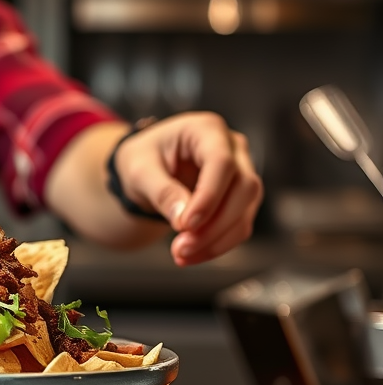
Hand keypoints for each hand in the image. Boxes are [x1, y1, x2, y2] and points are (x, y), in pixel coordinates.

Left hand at [112, 112, 262, 265]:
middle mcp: (232, 148)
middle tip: (181, 248)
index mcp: (206, 129)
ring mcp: (241, 172)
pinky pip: (239, 224)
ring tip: (182, 255)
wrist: (146, 167)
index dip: (208, 196)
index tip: (186, 225)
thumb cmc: (142, 158)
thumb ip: (161, 191)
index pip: (221, 162)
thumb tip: (182, 219)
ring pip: (246, 209)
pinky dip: (218, 244)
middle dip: (214, 225)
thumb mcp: (140, 170)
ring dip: (217, 239)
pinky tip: (193, 254)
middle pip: (243, 187)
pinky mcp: (240, 198)